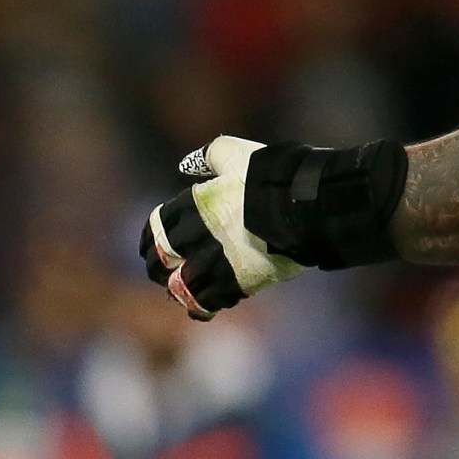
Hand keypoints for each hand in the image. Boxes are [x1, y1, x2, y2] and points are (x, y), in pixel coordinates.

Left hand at [140, 135, 405, 319]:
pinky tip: (206, 305)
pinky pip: (212, 300)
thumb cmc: (274, 174)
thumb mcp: (238, 152)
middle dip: (159, 268)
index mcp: (195, 204)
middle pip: (163, 259)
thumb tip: (187, 164)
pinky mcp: (241, 281)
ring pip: (183, 284)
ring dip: (179, 290)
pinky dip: (205, 305)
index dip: (151, 239)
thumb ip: (210, 155)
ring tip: (180, 292)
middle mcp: (199, 235)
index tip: (150, 248)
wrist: (308, 203)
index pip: (157, 227)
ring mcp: (219, 260)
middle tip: (160, 274)